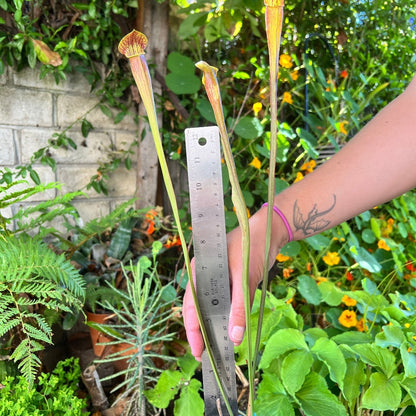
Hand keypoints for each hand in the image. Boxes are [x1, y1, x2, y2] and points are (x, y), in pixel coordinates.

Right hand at [183, 206, 285, 359]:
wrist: (269, 231)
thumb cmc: (251, 247)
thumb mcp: (244, 278)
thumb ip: (239, 307)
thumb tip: (234, 338)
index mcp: (200, 271)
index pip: (191, 305)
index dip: (193, 330)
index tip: (198, 351)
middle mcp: (205, 276)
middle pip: (199, 308)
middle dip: (202, 332)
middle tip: (207, 355)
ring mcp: (217, 279)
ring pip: (212, 307)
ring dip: (215, 325)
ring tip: (218, 346)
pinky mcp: (230, 281)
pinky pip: (225, 302)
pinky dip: (227, 315)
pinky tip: (230, 329)